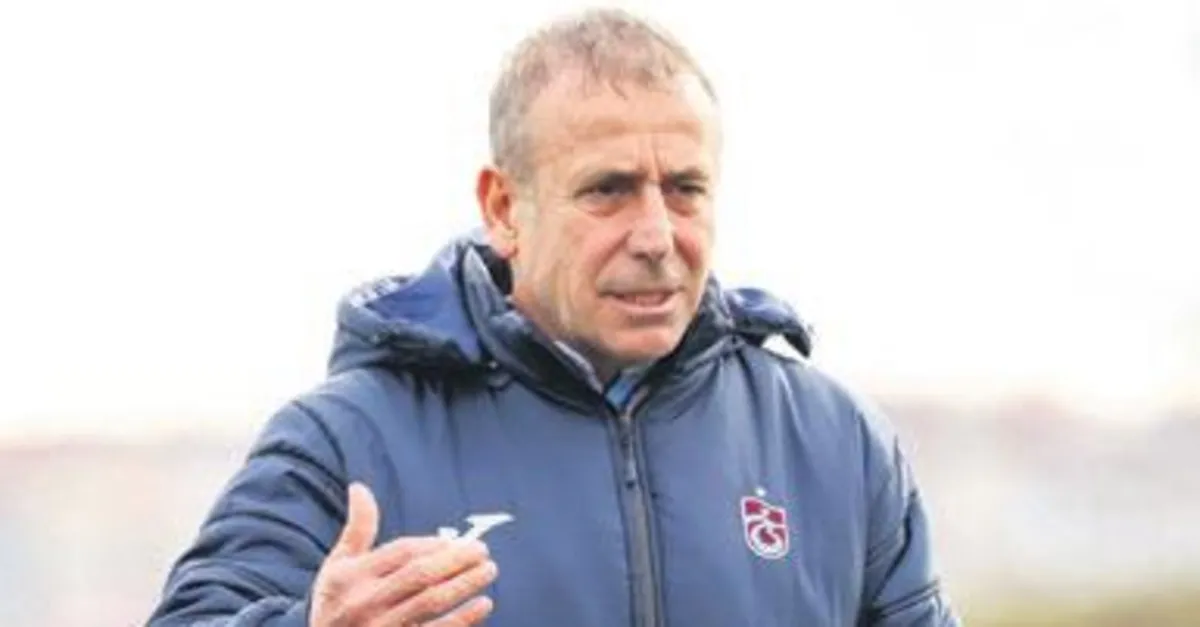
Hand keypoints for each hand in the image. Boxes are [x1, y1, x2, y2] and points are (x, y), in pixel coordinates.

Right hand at [310, 482, 497, 625]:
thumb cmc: (335, 601)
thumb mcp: (338, 565)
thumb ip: (357, 528)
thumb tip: (359, 486)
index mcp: (351, 577)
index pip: (400, 554)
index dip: (431, 544)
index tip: (453, 541)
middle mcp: (365, 603)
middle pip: (420, 576)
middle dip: (456, 561)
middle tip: (482, 550)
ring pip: (431, 604)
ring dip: (464, 585)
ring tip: (488, 570)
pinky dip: (462, 619)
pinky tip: (484, 604)